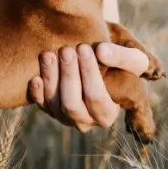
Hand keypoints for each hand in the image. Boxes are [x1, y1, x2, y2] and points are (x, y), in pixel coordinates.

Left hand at [28, 42, 148, 132]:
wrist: (98, 54)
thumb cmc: (118, 57)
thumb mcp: (132, 56)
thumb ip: (123, 56)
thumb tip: (102, 51)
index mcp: (108, 112)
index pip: (97, 98)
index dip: (89, 74)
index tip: (83, 48)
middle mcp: (87, 120)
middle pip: (73, 105)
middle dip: (68, 77)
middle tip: (66, 50)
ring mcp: (65, 116)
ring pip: (55, 105)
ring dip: (51, 79)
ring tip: (49, 54)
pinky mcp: (49, 108)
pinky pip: (40, 105)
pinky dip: (37, 93)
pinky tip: (35, 77)